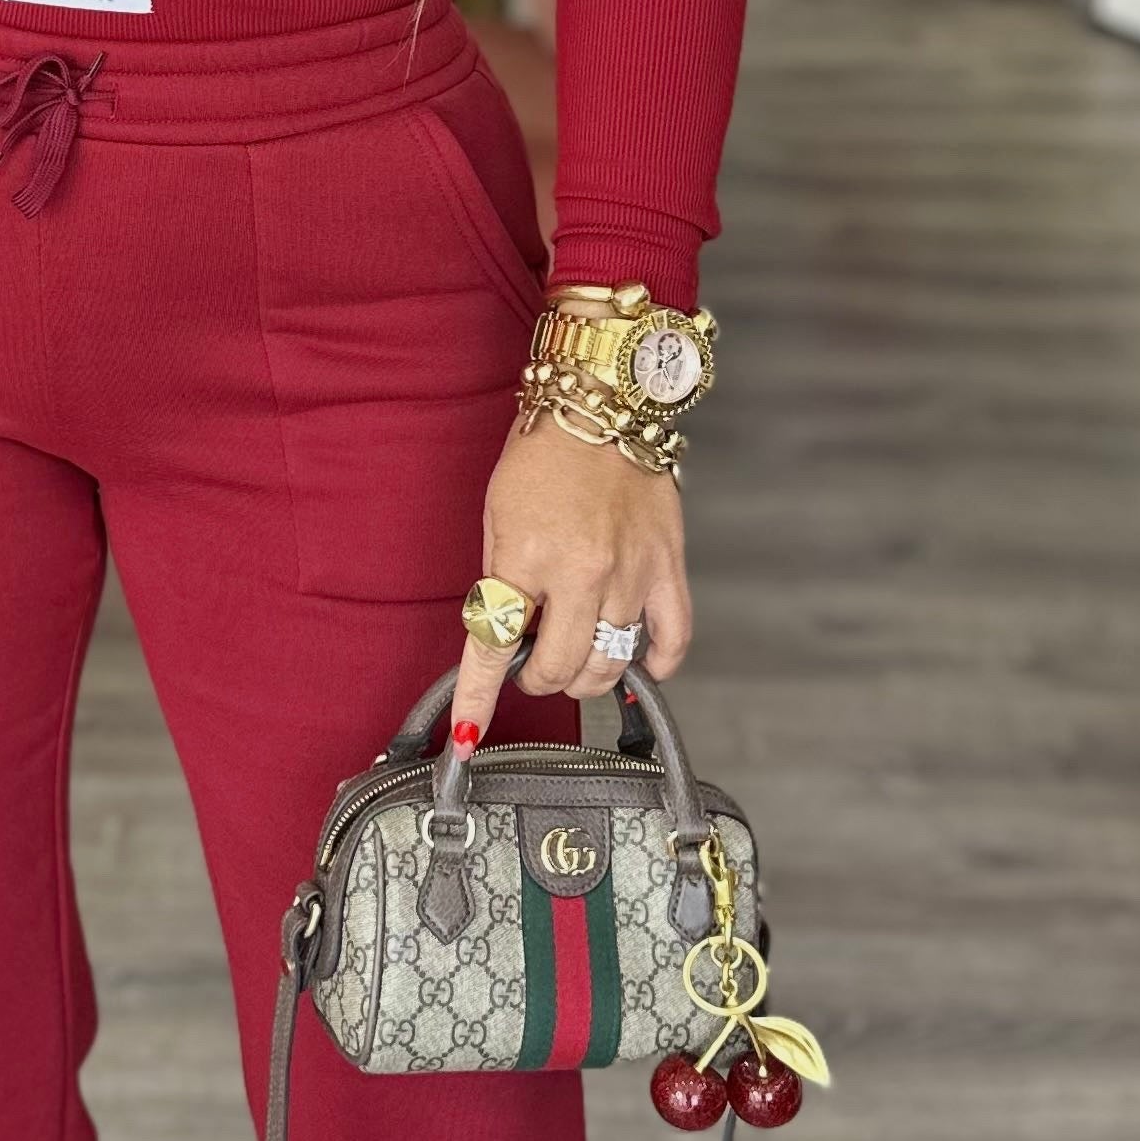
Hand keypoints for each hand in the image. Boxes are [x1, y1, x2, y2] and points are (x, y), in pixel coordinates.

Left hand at [445, 412, 690, 753]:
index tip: (466, 736)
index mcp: (527, 558)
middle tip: (528, 663)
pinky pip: (673, 637)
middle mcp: (583, 574)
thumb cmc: (543, 454)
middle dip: (536, 678)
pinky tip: (642, 669)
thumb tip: (505, 639)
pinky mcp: (668, 566)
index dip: (477, 699)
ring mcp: (632, 574)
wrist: (603, 404)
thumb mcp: (496, 517)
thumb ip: (502, 581)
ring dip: (585, 674)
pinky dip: (657, 664)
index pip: (493, 647)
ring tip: (572, 657)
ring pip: (610, 664)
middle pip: (558, 667)